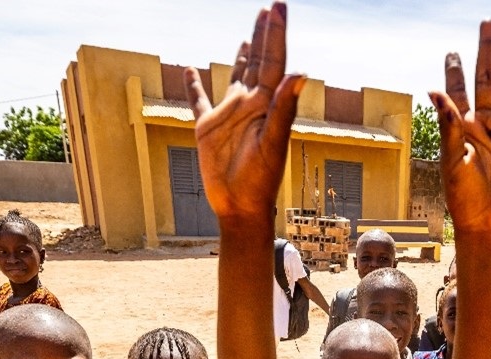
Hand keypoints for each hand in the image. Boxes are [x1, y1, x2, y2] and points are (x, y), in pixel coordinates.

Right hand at [186, 3, 305, 221]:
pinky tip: (189, 70)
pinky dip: (193, 85)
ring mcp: (228, 115)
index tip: (277, 6)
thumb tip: (300, 72)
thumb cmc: (259, 181)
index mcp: (265, 104)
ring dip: (241, 55)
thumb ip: (284, 108)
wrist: (240, 207)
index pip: (273, 60)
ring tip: (247, 35)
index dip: (275, 33)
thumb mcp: (272, 144)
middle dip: (263, 35)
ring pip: (235, 76)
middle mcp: (249, 104)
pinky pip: (199, 100)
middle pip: (258, 61)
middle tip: (268, 9)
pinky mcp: (207, 128)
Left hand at [431, 22, 490, 235]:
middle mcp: (483, 125)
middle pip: (486, 80)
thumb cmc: (462, 195)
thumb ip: (448, 126)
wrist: (484, 221)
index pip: (458, 90)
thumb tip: (435, 92)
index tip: (452, 50)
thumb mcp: (451, 160)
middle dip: (485, 53)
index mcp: (462, 126)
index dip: (456, 70)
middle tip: (487, 23)